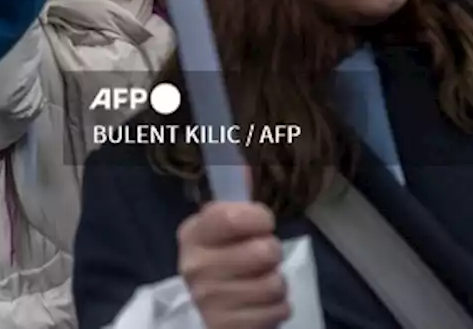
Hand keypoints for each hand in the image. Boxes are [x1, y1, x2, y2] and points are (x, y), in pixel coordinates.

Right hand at [177, 200, 290, 328]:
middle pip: (262, 251)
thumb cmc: (215, 260)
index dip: (257, 217)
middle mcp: (197, 267)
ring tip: (259, 281)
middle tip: (260, 256)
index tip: (262, 222)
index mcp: (193, 235)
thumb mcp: (216, 229)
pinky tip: (259, 304)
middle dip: (270, 252)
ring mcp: (212, 302)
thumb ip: (233, 199)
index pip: (231, 217)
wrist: (198, 313)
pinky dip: (276, 308)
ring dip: (275, 282)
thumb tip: (242, 162)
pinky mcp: (229, 327)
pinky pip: (279, 311)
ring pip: (275, 283)